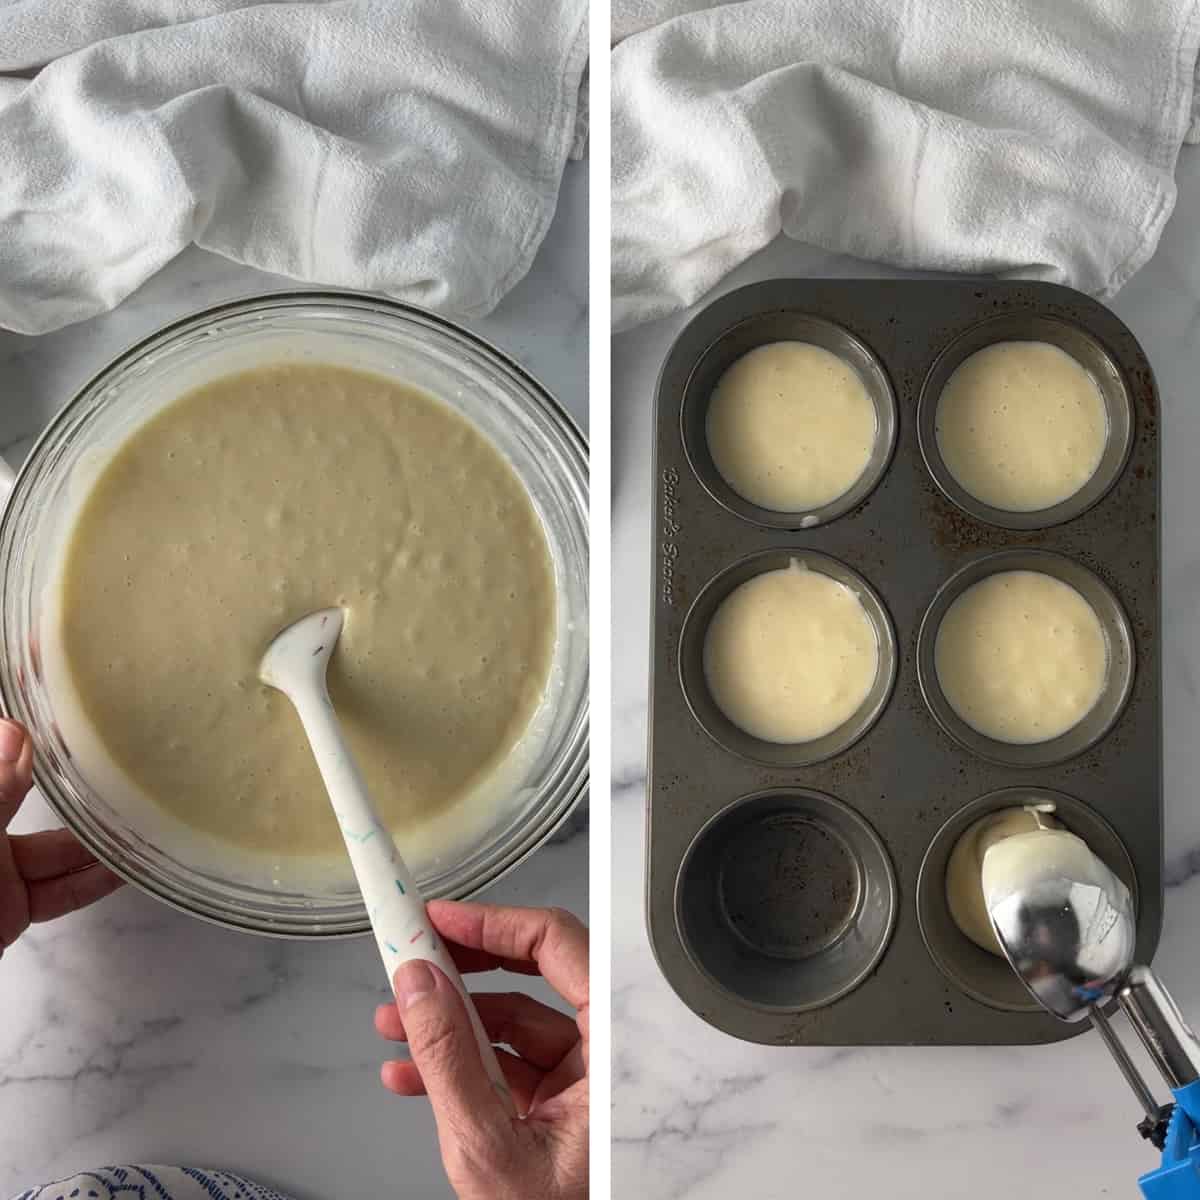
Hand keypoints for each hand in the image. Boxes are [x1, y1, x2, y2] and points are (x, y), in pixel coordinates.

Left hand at [0, 719, 122, 956]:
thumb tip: (16, 730)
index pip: (5, 768)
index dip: (32, 745)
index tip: (72, 718)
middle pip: (31, 807)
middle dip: (76, 794)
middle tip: (125, 769)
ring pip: (53, 853)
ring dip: (97, 841)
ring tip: (143, 818)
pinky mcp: (9, 914)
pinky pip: (58, 892)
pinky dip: (92, 882)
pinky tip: (126, 867)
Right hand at [374, 900, 587, 1199]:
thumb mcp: (488, 1146)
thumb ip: (448, 1059)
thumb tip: (418, 985)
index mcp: (613, 1047)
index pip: (556, 946)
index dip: (492, 923)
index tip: (439, 918)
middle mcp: (604, 1054)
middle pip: (530, 980)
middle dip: (461, 972)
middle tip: (411, 956)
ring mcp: (581, 1081)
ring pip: (511, 1025)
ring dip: (447, 1022)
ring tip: (392, 1023)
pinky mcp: (558, 1106)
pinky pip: (506, 1066)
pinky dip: (459, 1064)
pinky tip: (409, 1071)